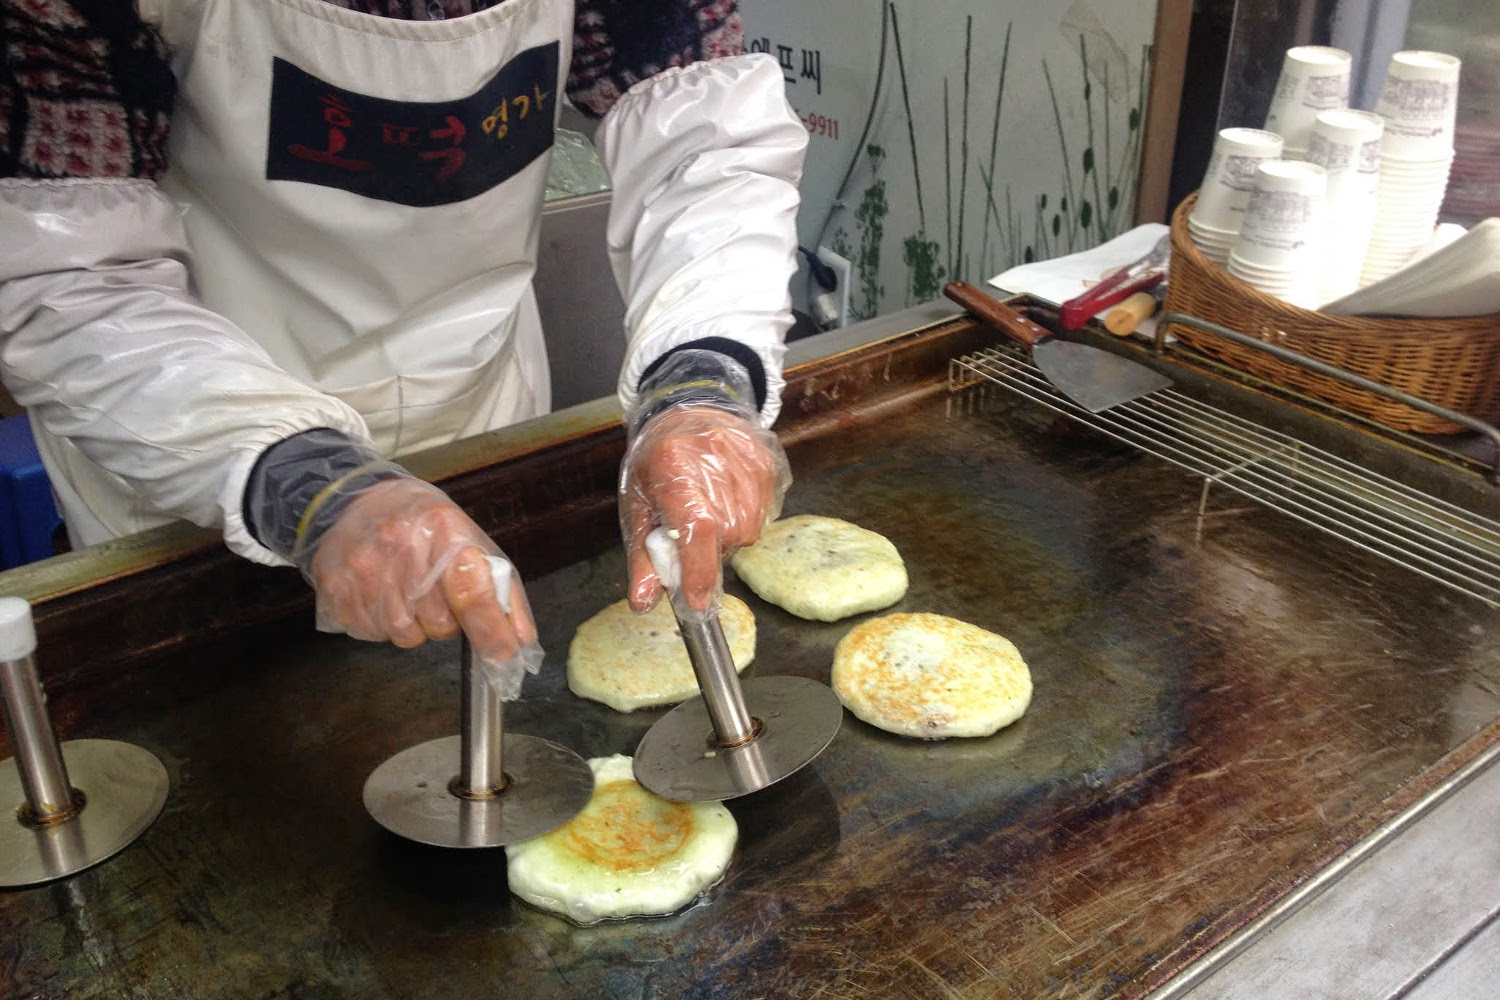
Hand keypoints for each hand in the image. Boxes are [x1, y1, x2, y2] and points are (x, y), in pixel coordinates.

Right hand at [301, 478, 535, 663]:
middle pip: (441, 624)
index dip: (491, 632)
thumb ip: (502, 592)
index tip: (504, 655)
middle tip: (437, 595)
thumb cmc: (424, 526)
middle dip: (447, 622)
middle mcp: (402, 547)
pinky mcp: (337, 588)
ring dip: (415, 626)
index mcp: (445, 530)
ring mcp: (365, 568)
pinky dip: (383, 625)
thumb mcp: (471, 542)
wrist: (356, 501)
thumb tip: (521, 642)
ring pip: (406, 636)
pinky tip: (383, 595)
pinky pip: (374, 634)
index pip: (472, 592)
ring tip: (408, 592)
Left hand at [620, 405, 789, 611]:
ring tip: (709, 510)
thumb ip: (643, 556)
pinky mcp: (769, 464)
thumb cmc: (658, 461)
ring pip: (747, 530)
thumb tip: (645, 603)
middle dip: (708, 551)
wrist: (690, 408)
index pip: (696, 528)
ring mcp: (748, 462)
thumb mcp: (638, 506)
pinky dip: (744, 517)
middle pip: (725, 535)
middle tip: (692, 532)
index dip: (698, 571)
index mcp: (675, 468)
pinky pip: (763, 514)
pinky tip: (727, 496)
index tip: (696, 602)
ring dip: (728, 535)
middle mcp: (716, 462)